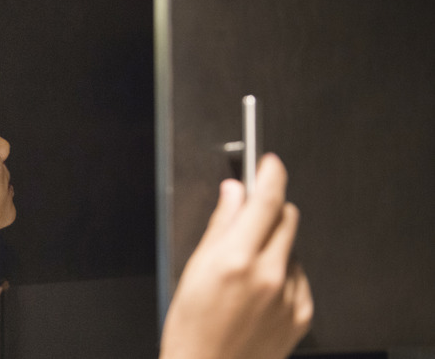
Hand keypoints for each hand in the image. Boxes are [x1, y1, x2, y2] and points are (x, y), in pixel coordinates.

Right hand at [160, 154, 312, 358]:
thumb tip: (232, 194)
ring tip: (246, 272)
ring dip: (275, 245)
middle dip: (271, 209)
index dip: (271, 174)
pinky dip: (284, 274)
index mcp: (236, 259)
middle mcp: (268, 275)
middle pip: (287, 217)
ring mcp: (288, 295)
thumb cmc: (192, 329)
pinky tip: (259, 291)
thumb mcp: (194, 270)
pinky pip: (299, 276)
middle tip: (249, 220)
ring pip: (292, 247)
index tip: (270, 164)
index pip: (266, 200)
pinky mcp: (301, 314)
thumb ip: (220, 225)